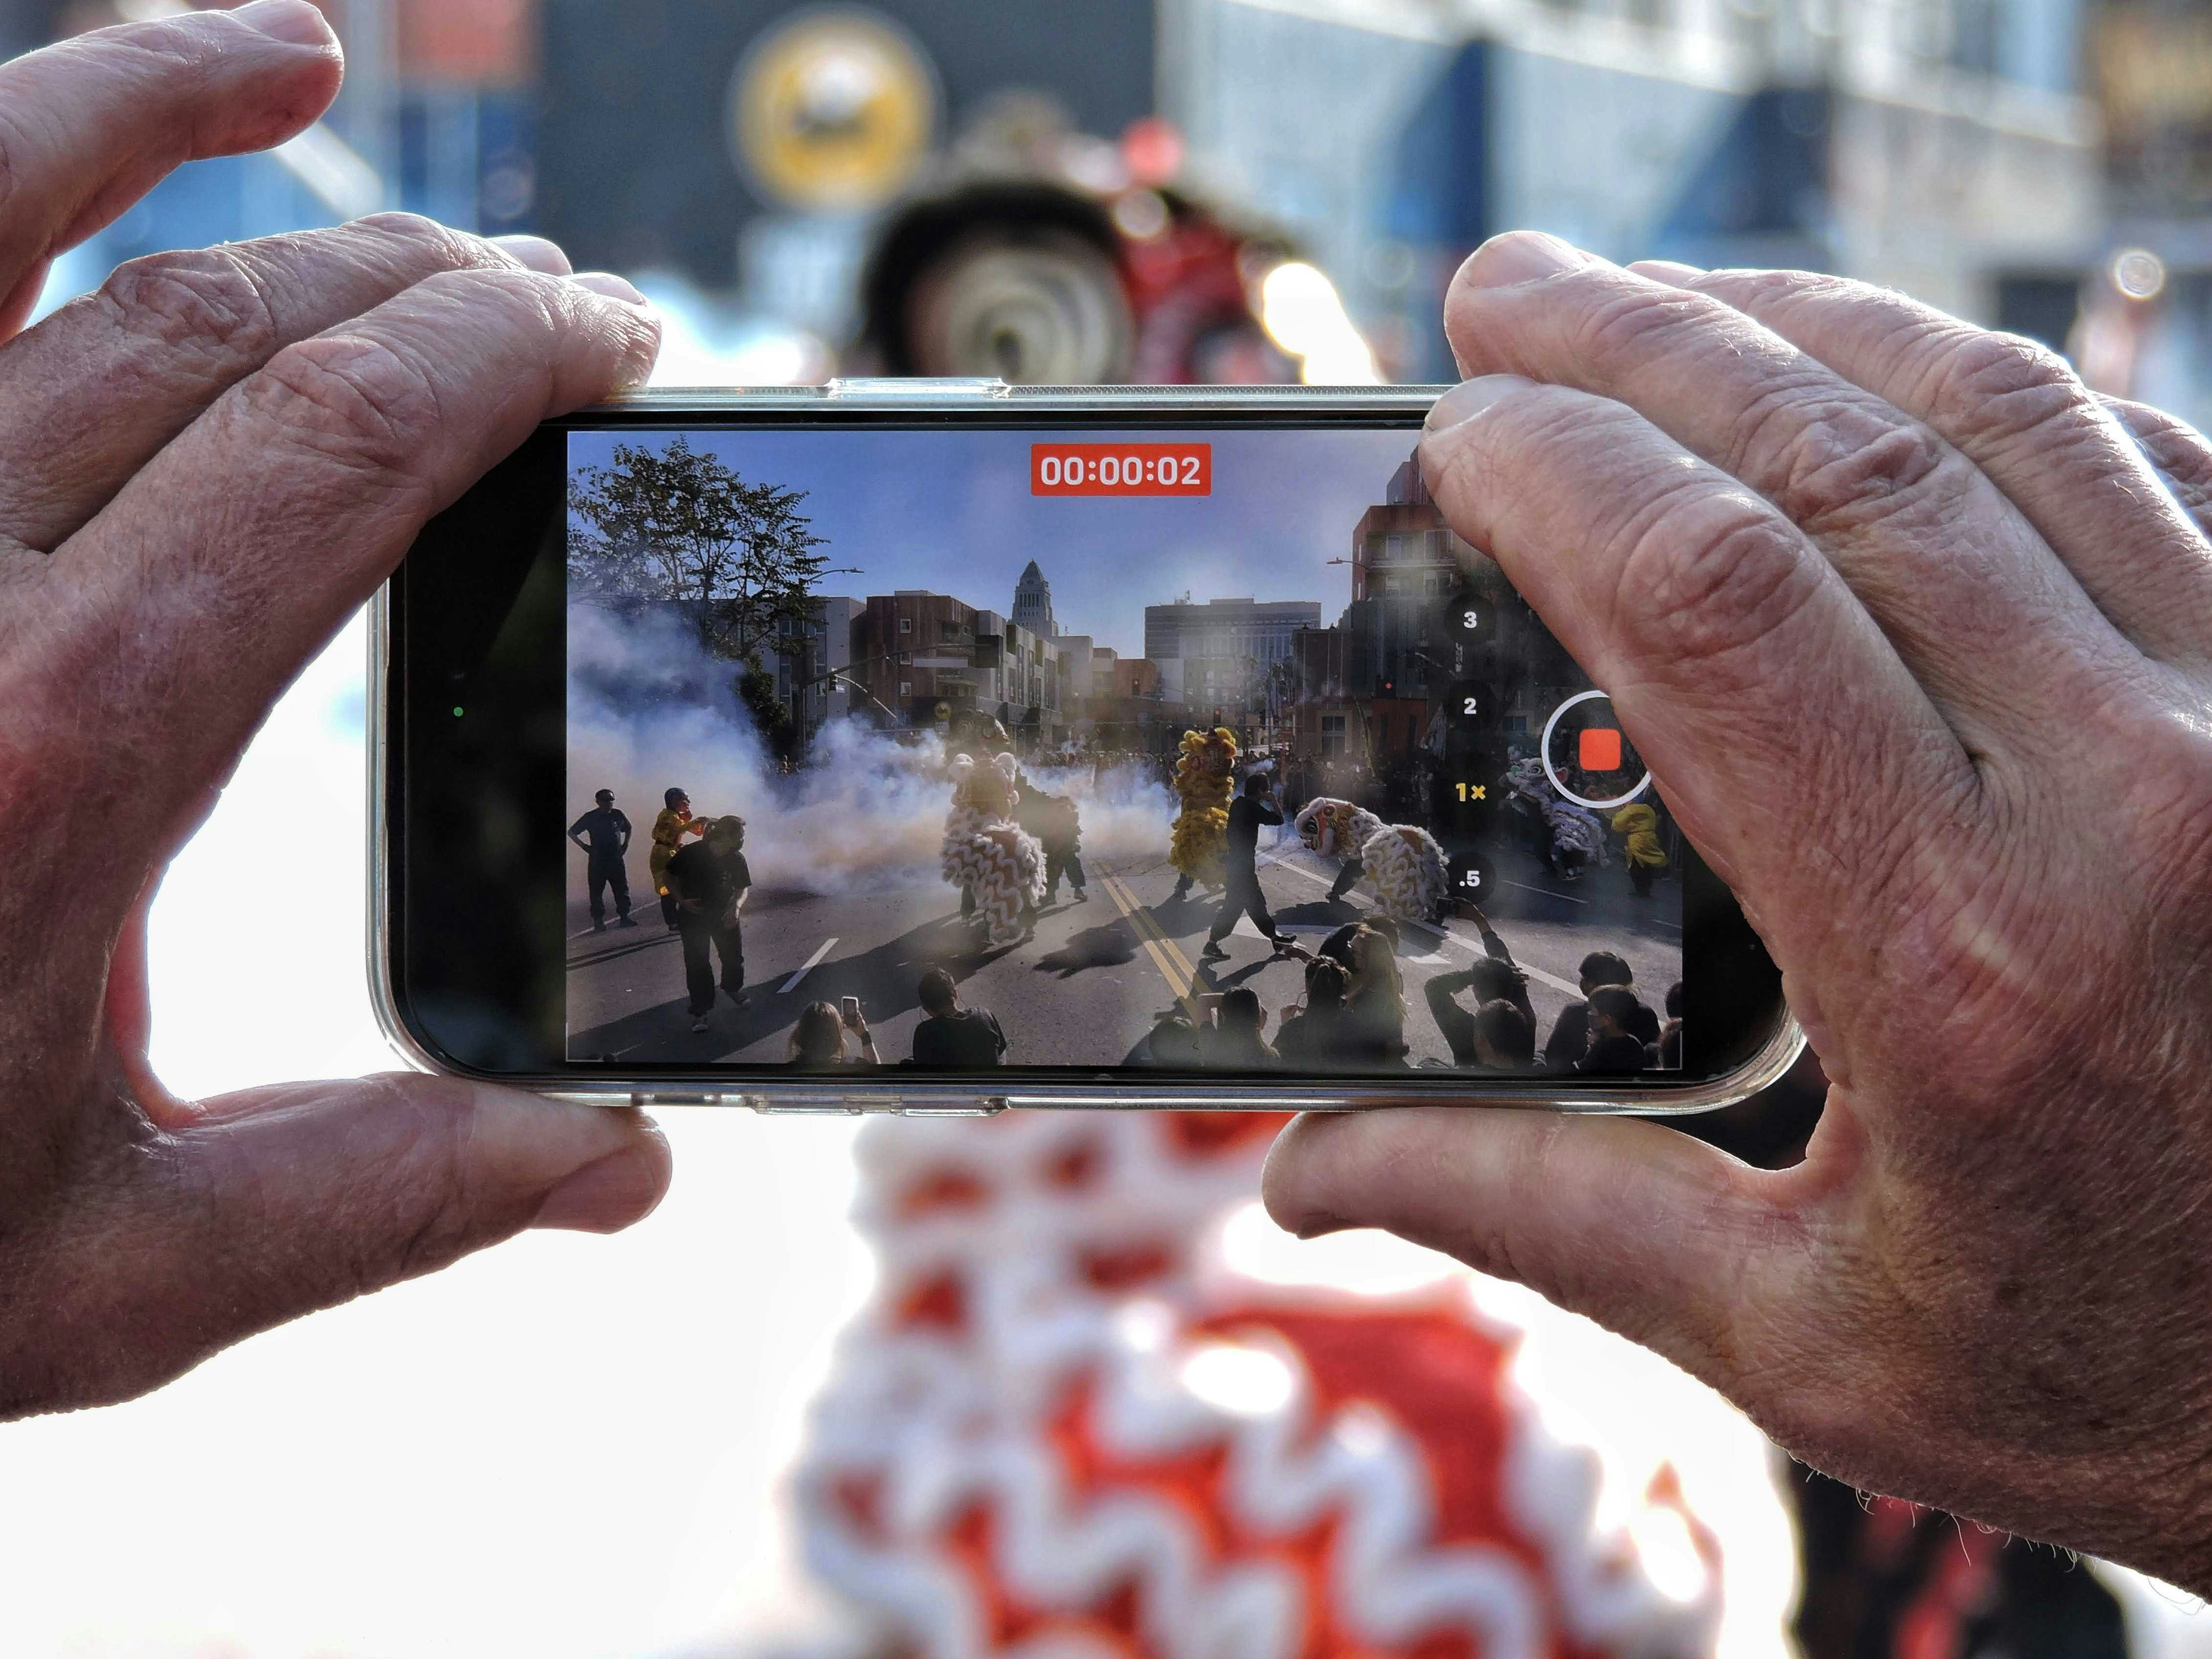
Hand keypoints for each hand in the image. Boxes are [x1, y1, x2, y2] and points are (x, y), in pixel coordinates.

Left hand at [0, 5, 668, 1417]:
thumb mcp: (96, 1275)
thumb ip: (373, 1200)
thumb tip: (617, 1171)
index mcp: (47, 761)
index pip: (334, 451)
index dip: (501, 359)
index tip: (607, 340)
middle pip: (211, 326)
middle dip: (416, 279)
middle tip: (541, 293)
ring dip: (152, 96)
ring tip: (289, 50)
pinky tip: (45, 137)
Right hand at [1266, 231, 2211, 1586]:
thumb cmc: (2127, 1380)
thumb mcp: (1814, 1338)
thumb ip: (1549, 1216)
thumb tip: (1306, 1172)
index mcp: (1961, 964)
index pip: (1715, 608)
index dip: (1558, 476)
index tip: (1452, 433)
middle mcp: (2139, 801)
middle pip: (1843, 463)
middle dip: (1640, 341)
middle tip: (1505, 289)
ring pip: (2004, 417)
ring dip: (1801, 324)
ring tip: (1658, 296)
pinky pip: (2147, 454)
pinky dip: (1977, 383)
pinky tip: (1861, 368)